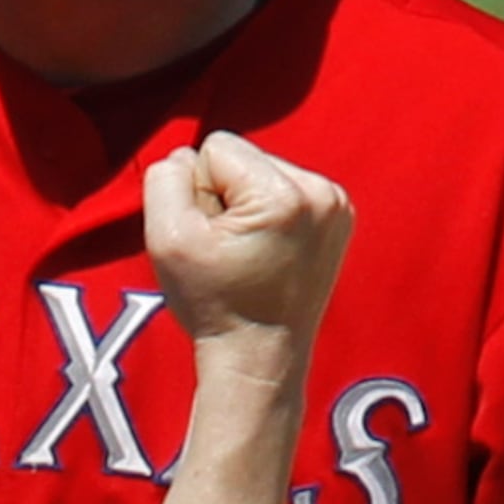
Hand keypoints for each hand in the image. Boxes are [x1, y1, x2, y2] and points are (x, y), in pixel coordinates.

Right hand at [142, 131, 351, 380]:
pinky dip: (268, 215)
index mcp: (284, 195)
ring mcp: (337, 205)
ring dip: (245, 206)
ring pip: (262, 171)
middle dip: (224, 196)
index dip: (198, 191)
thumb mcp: (166, 237)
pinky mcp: (339, 217)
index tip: (213, 239)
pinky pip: (284, 188)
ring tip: (248, 255)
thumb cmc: (213, 304)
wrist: (259, 357)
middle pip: (243, 156)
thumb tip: (187, 157)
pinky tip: (267, 252)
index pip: (216, 146)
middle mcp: (321, 193)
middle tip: (230, 251)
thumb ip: (165, 177)